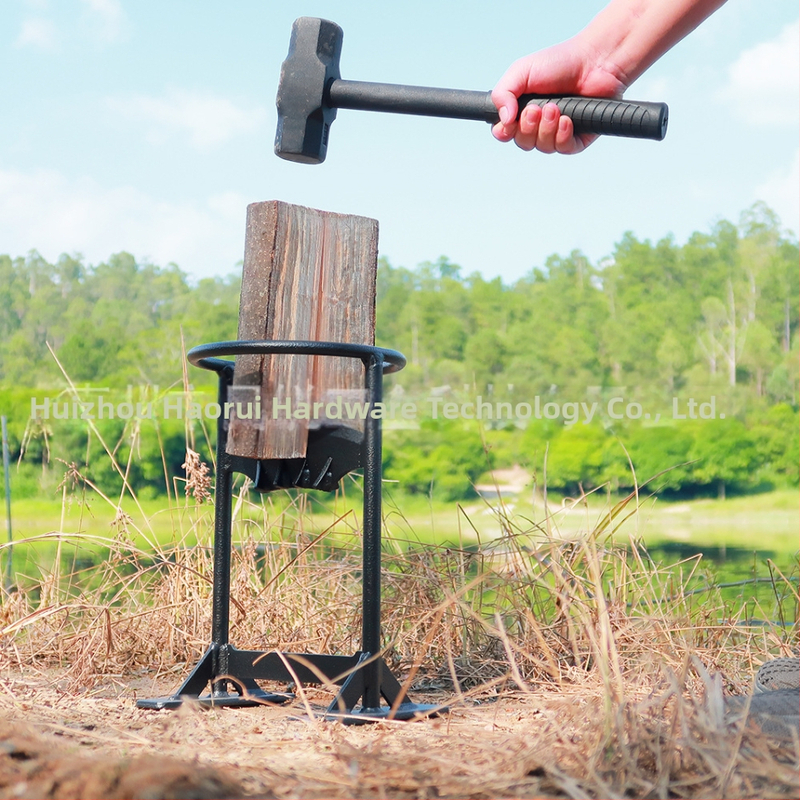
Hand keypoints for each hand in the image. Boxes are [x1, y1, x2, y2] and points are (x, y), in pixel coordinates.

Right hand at [491, 39, 625, 153]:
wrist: (596, 60)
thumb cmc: (560, 62)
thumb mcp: (521, 71)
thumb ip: (502, 93)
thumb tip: (502, 120)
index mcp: (522, 110)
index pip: (504, 133)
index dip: (504, 132)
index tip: (509, 122)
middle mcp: (539, 124)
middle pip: (522, 143)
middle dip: (527, 127)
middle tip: (537, 108)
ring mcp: (558, 133)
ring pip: (542, 147)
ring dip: (546, 129)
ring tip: (555, 108)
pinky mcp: (577, 138)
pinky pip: (563, 149)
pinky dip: (562, 136)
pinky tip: (567, 120)